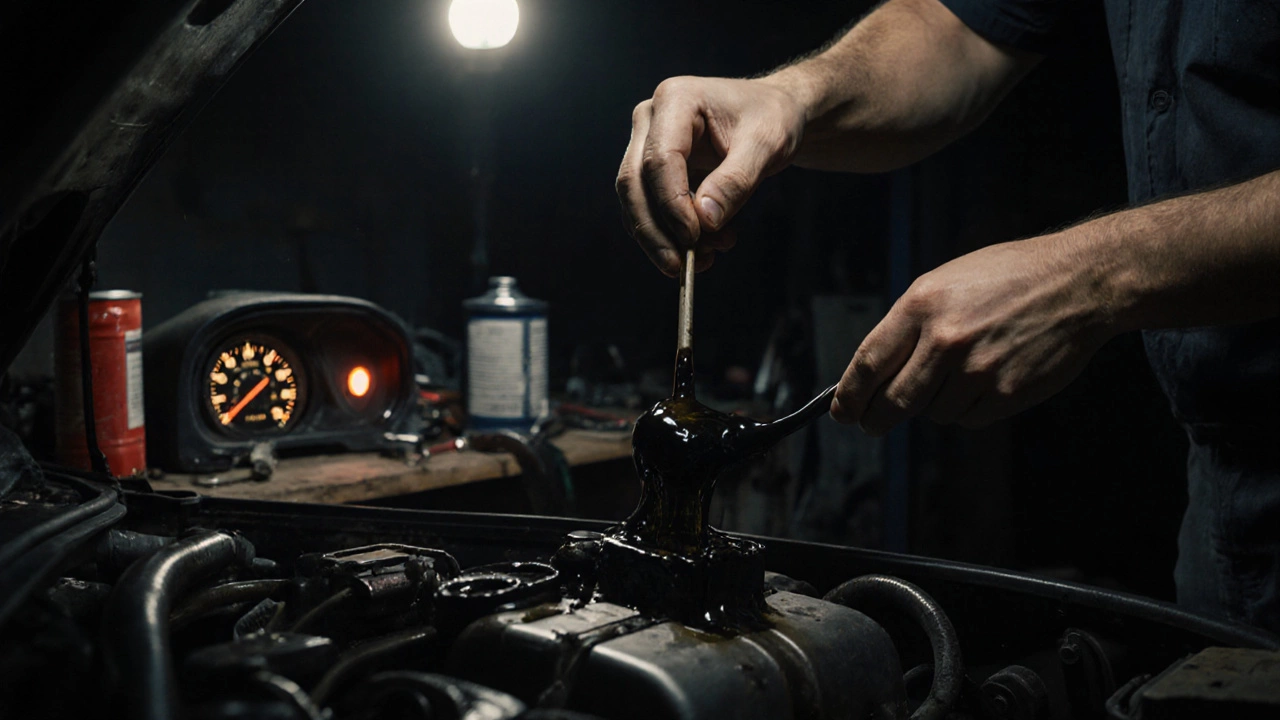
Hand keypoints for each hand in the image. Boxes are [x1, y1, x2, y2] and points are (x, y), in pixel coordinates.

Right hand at [616, 76, 806, 275]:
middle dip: (654, 230)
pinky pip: (649, 209)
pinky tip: (704, 250)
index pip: (660, 158)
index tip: (693, 236)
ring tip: (704, 259)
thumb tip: (704, 219)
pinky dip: (670, 235)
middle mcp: (651, 119)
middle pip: (633, 182)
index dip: (671, 202)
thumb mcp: (766, 145)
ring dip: (662, 238)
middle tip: (679, 266)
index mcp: (675, 100)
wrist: (772, 114)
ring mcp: (647, 144)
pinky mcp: (653, 170)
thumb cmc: (771, 118)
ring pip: (635, 200)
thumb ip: (735, 181)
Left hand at [830, 233, 1116, 432]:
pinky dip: (969, 409)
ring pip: (933, 413)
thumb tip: (874, 373)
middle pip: (893, 402)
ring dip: (935, 405)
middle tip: (872, 423)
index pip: (868, 364)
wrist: (1077, 282)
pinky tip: (987, 380)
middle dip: (876, 419)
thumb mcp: (945, 282)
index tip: (840, 412)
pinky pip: (969, 419)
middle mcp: (945, 339)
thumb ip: (909, 325)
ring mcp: (977, 369)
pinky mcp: (1006, 393)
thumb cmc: (1006, 278)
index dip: (848, 397)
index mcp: (922, 305)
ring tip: (961, 374)